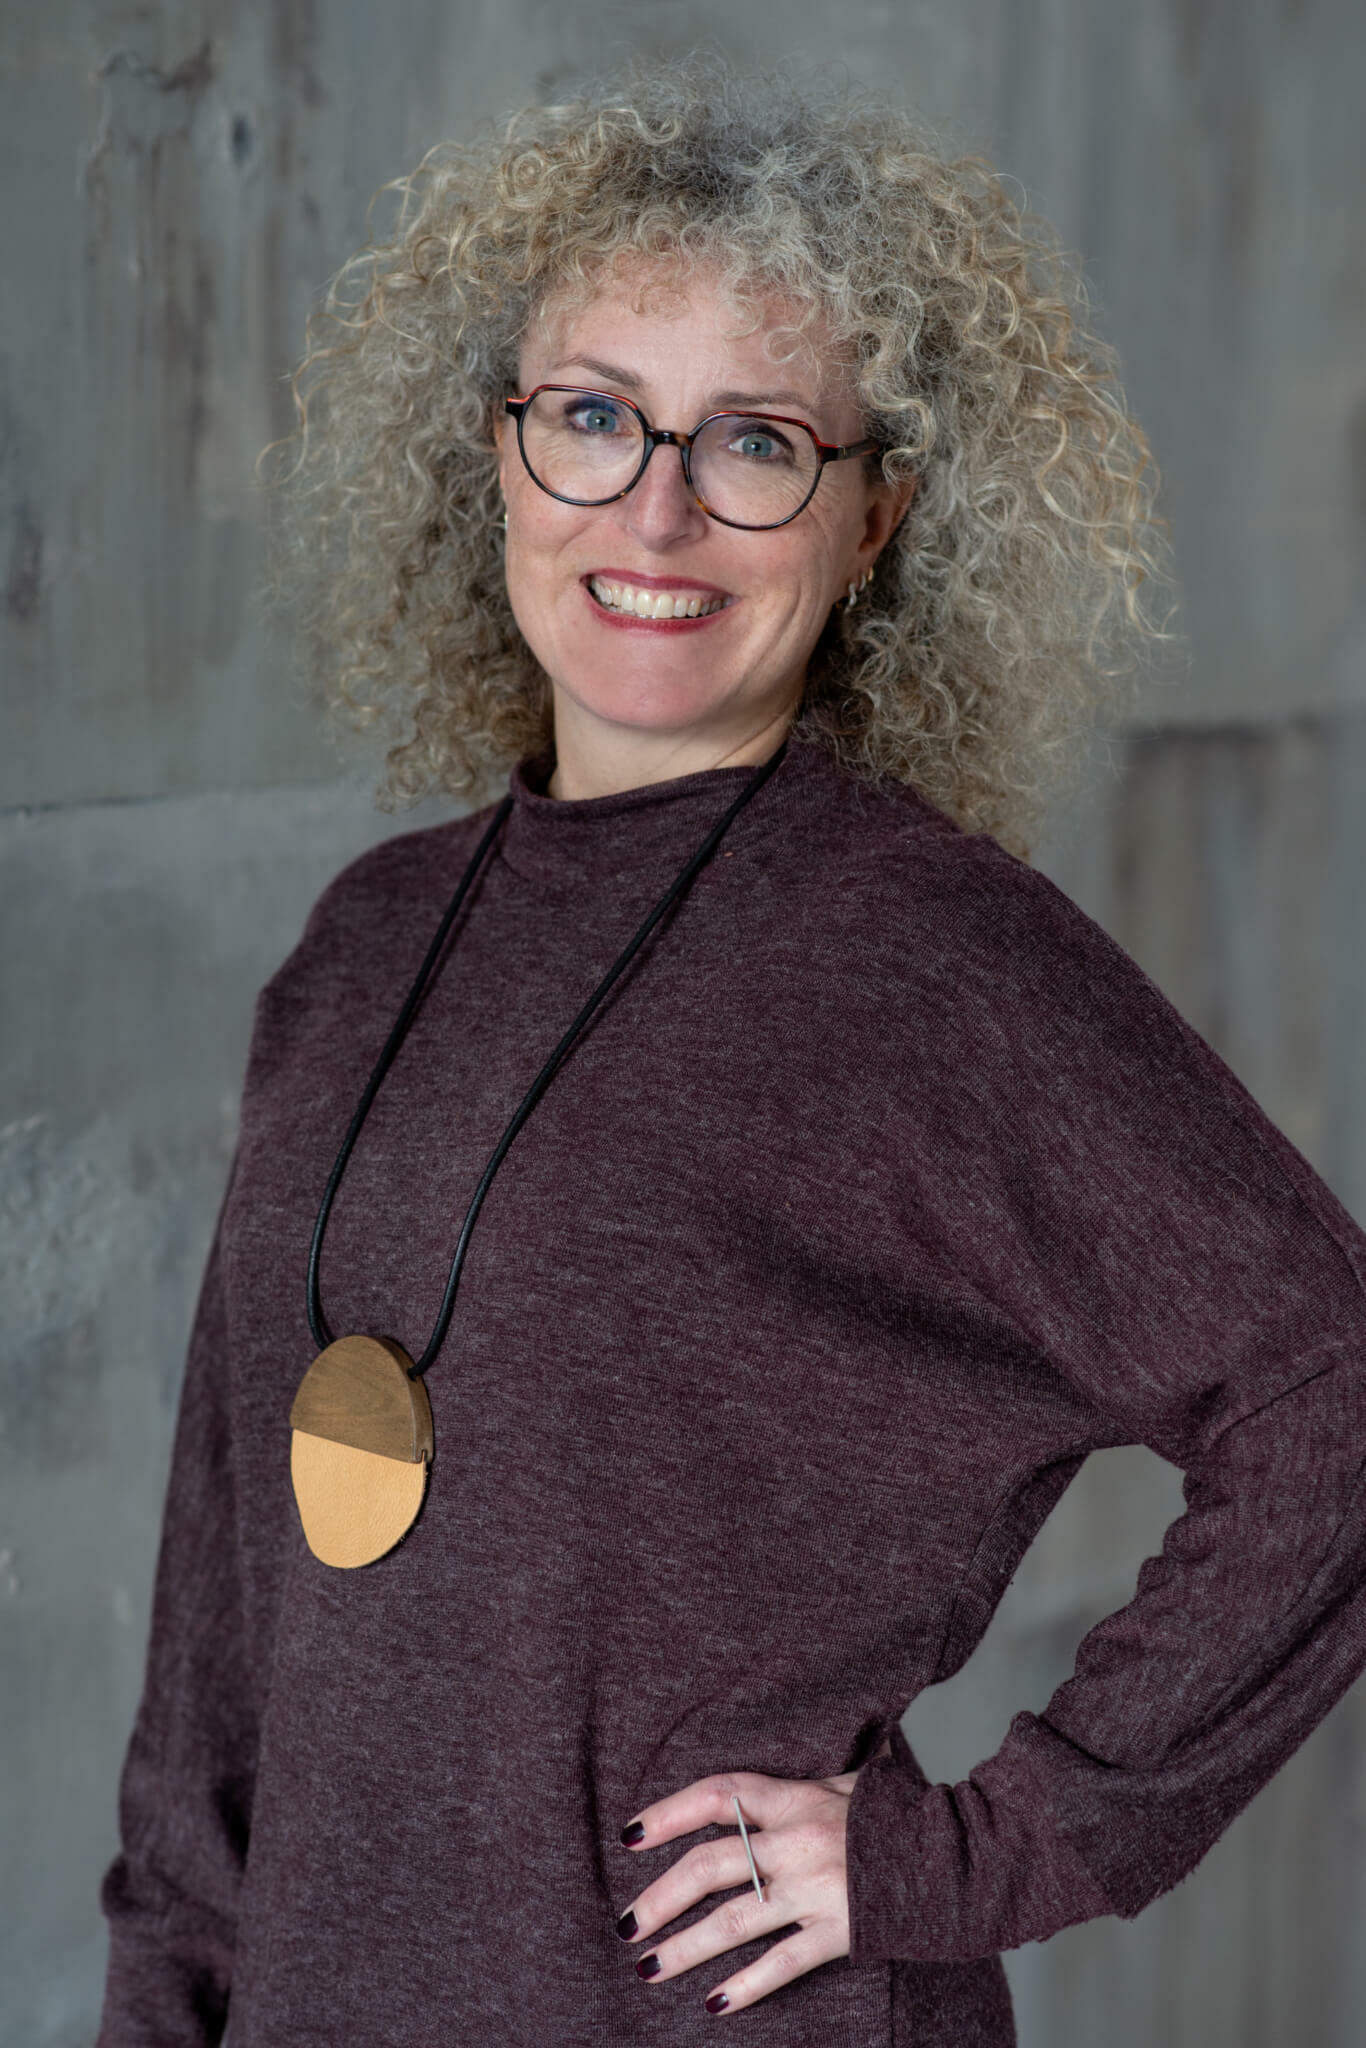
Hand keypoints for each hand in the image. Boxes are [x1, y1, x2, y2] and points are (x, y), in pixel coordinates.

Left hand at [615, 1740, 890, 2016]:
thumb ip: (811, 1782)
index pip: (719, 1797)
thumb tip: (786, 1772)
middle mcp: (797, 1844)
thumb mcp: (853, 1782)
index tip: (631, 1835)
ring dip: (685, 1947)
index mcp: (796, 1799)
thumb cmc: (903, 1814)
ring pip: (735, 1921)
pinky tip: (715, 2002)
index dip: (670, 1813)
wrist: (960, 1854)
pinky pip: (782, 1964)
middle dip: (661, 1898)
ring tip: (647, 1967)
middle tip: (627, 1924)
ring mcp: (815, 1891)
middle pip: (712, 1866)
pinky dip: (747, 1986)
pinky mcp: (838, 1931)